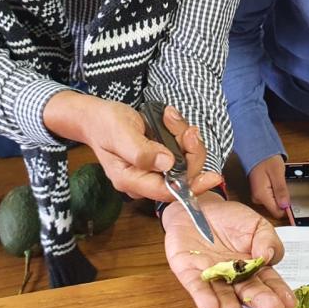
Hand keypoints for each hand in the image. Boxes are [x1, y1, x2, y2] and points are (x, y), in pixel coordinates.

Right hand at [43, 93, 221, 200]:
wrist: (95, 116)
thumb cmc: (104, 124)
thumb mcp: (120, 134)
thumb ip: (142, 151)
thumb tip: (168, 163)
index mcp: (132, 180)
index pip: (168, 192)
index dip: (192, 185)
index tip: (213, 176)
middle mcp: (145, 179)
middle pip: (182, 174)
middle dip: (189, 148)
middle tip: (182, 125)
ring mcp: (153, 169)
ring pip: (184, 159)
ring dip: (184, 136)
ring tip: (170, 115)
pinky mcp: (159, 157)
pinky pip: (180, 149)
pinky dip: (179, 133)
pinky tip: (170, 118)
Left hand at [164, 192, 294, 307]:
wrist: (198, 207)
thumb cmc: (228, 218)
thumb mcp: (255, 223)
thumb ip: (267, 239)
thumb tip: (267, 256)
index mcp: (253, 266)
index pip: (268, 282)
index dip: (279, 292)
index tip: (289, 303)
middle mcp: (234, 277)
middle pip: (248, 292)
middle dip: (260, 301)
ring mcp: (213, 277)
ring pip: (223, 298)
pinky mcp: (190, 273)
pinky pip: (197, 287)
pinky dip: (203, 297)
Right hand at [248, 156, 289, 217]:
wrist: (257, 151)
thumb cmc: (266, 159)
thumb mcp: (277, 173)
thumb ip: (281, 190)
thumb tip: (286, 205)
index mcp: (261, 195)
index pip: (277, 213)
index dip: (288, 210)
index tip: (295, 204)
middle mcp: (258, 199)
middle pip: (277, 209)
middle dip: (284, 201)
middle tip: (286, 187)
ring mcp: (259, 196)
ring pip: (275, 203)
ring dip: (281, 196)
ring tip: (281, 182)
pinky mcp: (260, 193)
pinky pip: (272, 198)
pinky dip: (277, 193)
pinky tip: (277, 183)